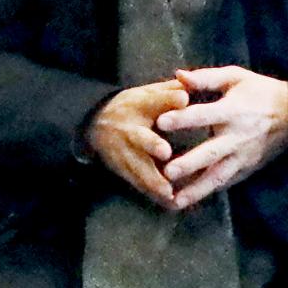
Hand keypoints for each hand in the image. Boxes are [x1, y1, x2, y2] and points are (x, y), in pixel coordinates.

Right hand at [82, 80, 187, 207]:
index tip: (183, 98)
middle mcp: (129, 130)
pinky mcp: (123, 170)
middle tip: (166, 152)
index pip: (153, 99)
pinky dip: (154, 195)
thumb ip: (169, 91)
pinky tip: (171, 204)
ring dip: (153, 180)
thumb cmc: (132, 107)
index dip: (167, 99)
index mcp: (138, 106)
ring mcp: (124, 152)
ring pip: (138, 167)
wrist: (95, 124)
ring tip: (170, 192)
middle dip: (151, 144)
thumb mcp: (146, 94)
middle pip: (140, 137)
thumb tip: (191, 83)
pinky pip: (139, 184)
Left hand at [156, 66, 287, 209]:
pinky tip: (190, 201)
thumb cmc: (259, 91)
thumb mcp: (236, 77)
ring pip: (218, 176)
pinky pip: (226, 182)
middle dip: (190, 163)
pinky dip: (209, 192)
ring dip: (197, 190)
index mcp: (232, 111)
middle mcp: (237, 137)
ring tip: (175, 201)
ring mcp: (243, 156)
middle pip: (211, 152)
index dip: (183, 118)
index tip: (160, 122)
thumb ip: (206, 78)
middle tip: (167, 173)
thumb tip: (178, 75)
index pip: (204, 115)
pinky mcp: (247, 168)